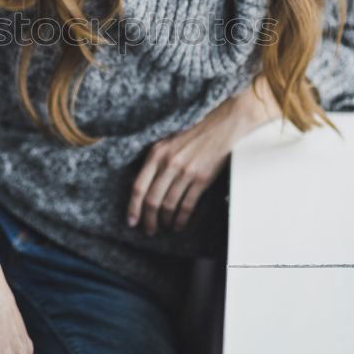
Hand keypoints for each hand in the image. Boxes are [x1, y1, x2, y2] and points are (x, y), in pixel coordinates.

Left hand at [125, 76, 280, 235]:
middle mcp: (169, 163)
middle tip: (148, 230)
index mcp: (156, 153)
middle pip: (152, 200)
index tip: (131, 221)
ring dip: (165, 221)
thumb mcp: (167, 140)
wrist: (222, 123)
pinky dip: (182, 219)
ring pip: (169, 205)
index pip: (138, 186)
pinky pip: (187, 205)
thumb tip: (143, 184)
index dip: (133, 207)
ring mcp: (186, 172)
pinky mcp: (202, 178)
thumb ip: (155, 160)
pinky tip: (179, 224)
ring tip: (164, 227)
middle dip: (148, 219)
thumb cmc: (194, 131)